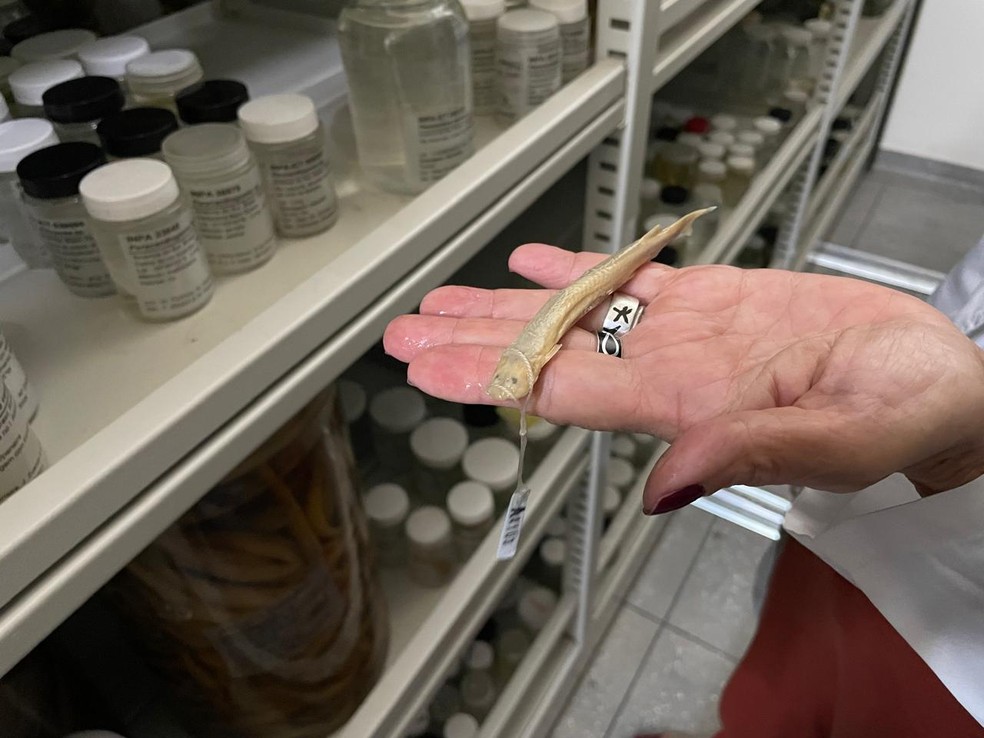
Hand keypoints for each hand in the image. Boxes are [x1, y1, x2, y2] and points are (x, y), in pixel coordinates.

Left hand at [383, 244, 983, 512]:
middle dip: (471, 341)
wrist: (928, 381)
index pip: (564, 389)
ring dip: (507, 304)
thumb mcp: (839, 442)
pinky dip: (581, 268)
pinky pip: (632, 280)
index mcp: (686, 404)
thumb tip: (666, 486)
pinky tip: (535, 261)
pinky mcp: (713, 301)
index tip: (426, 365)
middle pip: (549, 352)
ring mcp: (685, 334)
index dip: (489, 374)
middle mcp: (668, 369)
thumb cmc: (899, 413)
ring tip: (445, 298)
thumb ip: (751, 454)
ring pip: (576, 314)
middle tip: (404, 332)